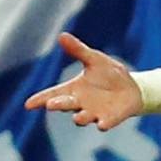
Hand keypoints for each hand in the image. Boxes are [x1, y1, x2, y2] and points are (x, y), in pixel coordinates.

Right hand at [24, 32, 142, 130]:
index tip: (28, 104)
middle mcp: (80, 104)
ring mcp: (94, 113)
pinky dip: (103, 124)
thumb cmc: (108, 74)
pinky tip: (101, 125)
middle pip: (66, 105)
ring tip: (78, 117)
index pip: (53, 94)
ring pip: (83, 118)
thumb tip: (61, 35)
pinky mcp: (109, 118)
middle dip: (58, 105)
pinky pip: (105, 123)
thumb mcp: (94, 59)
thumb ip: (78, 50)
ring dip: (80, 118)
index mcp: (73, 89)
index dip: (40, 100)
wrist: (132, 88)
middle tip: (51, 104)